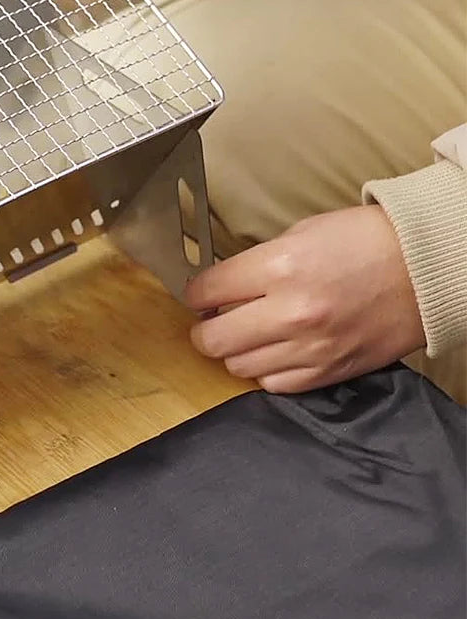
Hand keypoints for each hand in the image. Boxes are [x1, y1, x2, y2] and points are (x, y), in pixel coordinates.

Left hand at [185, 206, 424, 392]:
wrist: (424, 267)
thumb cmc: (364, 242)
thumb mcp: (299, 234)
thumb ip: (256, 263)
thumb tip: (222, 286)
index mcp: (278, 268)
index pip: (207, 291)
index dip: (195, 293)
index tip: (198, 294)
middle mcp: (290, 312)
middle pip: (214, 339)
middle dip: (204, 328)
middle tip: (211, 320)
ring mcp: (311, 347)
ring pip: (238, 366)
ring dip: (235, 350)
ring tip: (245, 334)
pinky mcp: (330, 371)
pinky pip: (275, 385)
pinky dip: (266, 370)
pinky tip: (274, 351)